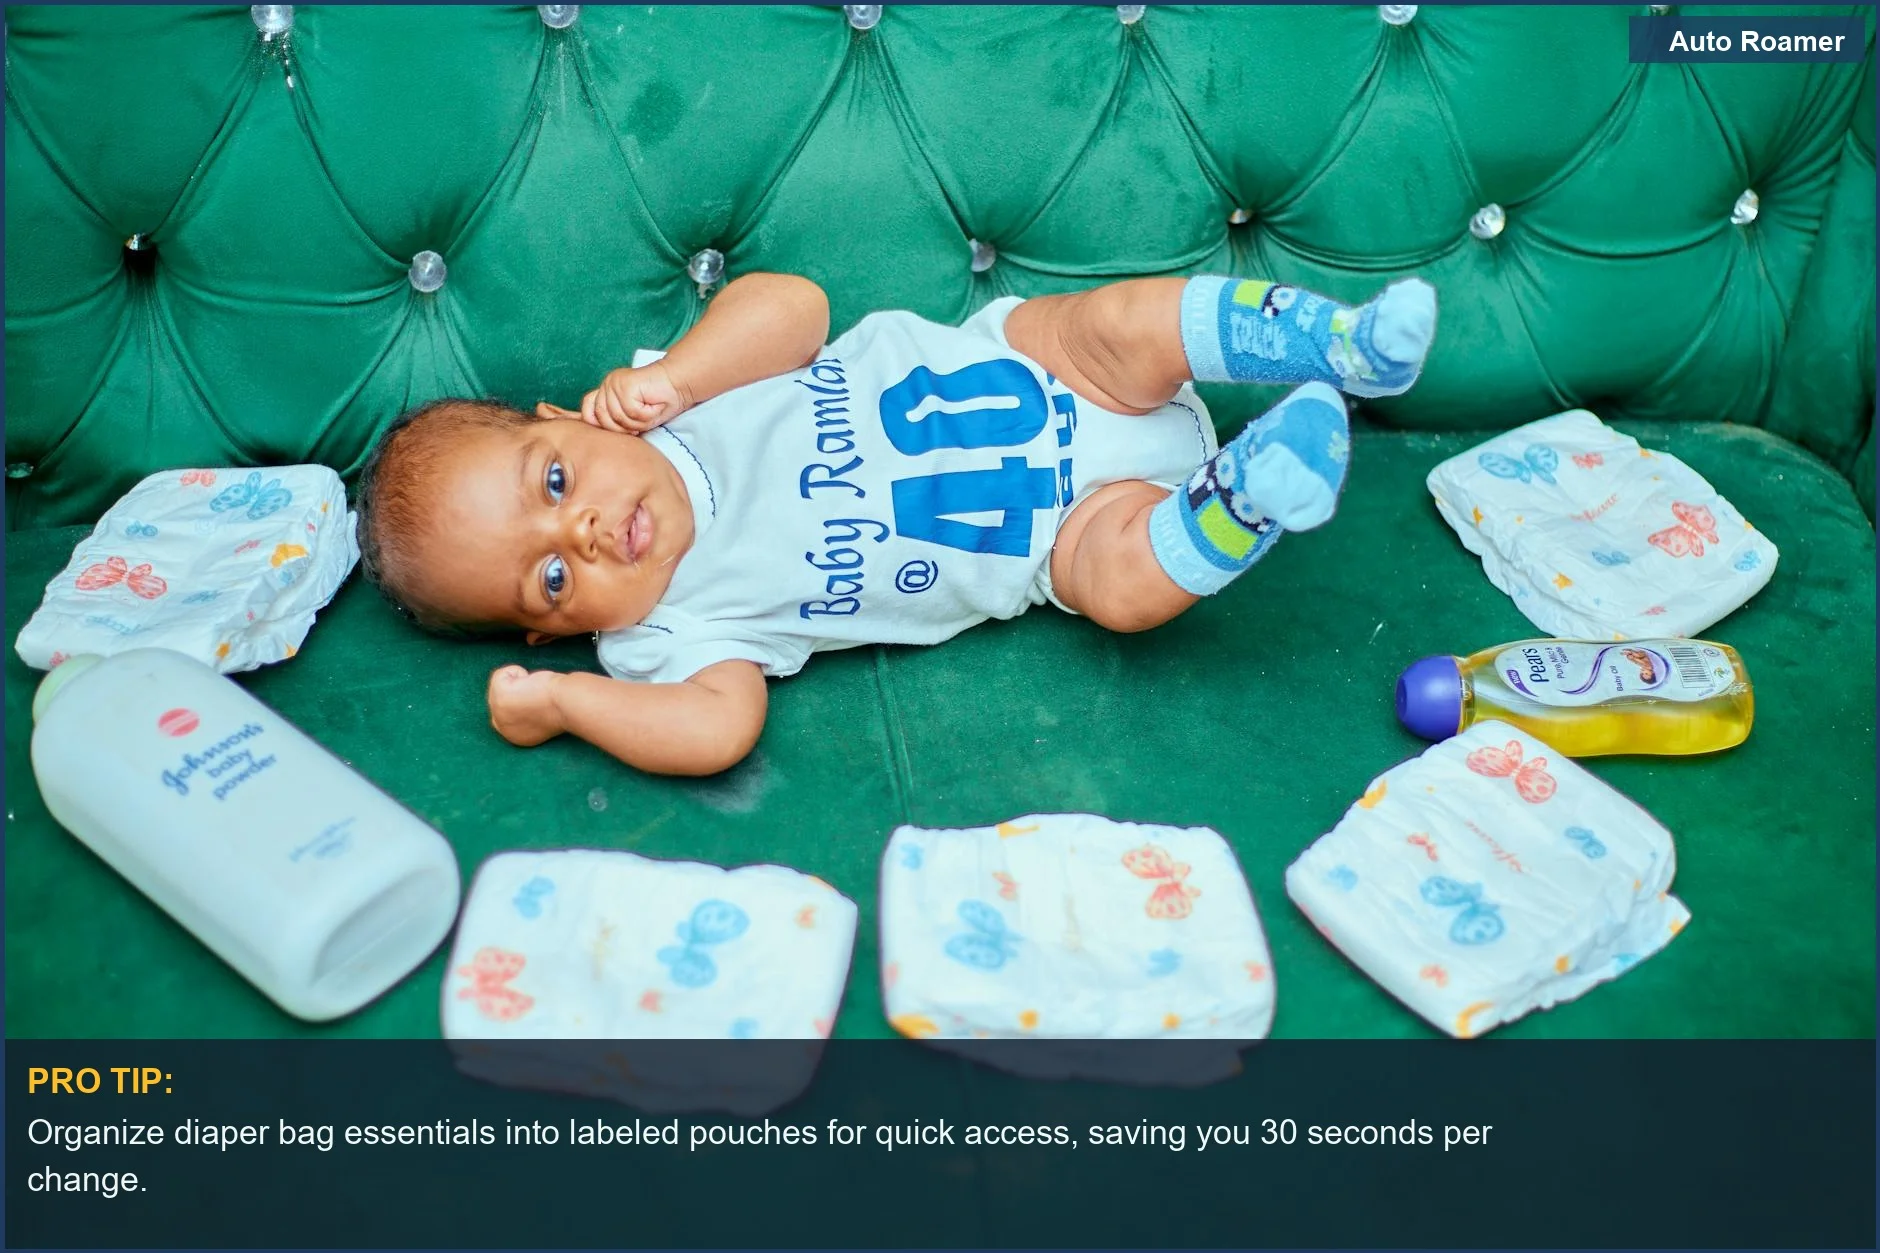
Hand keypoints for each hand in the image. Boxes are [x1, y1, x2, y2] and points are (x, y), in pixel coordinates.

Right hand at [487, 665, 565, 746]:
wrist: (570, 702)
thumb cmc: (565, 704)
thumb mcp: (542, 715)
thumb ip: (526, 712)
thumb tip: (517, 695)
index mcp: (518, 738)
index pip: (504, 716)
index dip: (517, 700)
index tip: (535, 697)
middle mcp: (505, 730)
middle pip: (497, 699)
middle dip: (515, 690)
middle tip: (538, 693)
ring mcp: (499, 713)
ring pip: (498, 685)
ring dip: (518, 681)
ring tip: (536, 689)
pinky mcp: (499, 697)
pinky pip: (499, 675)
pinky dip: (515, 671)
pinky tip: (531, 682)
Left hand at [535, 362, 691, 433]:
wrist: (674, 386)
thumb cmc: (656, 406)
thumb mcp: (631, 422)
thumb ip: (611, 428)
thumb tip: (591, 440)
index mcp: (602, 400)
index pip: (581, 413)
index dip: (560, 414)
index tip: (540, 409)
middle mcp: (603, 391)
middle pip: (597, 420)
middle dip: (619, 427)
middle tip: (639, 420)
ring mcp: (611, 385)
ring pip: (611, 418)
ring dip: (632, 421)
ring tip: (646, 411)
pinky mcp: (621, 384)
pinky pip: (626, 411)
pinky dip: (640, 414)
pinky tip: (648, 405)